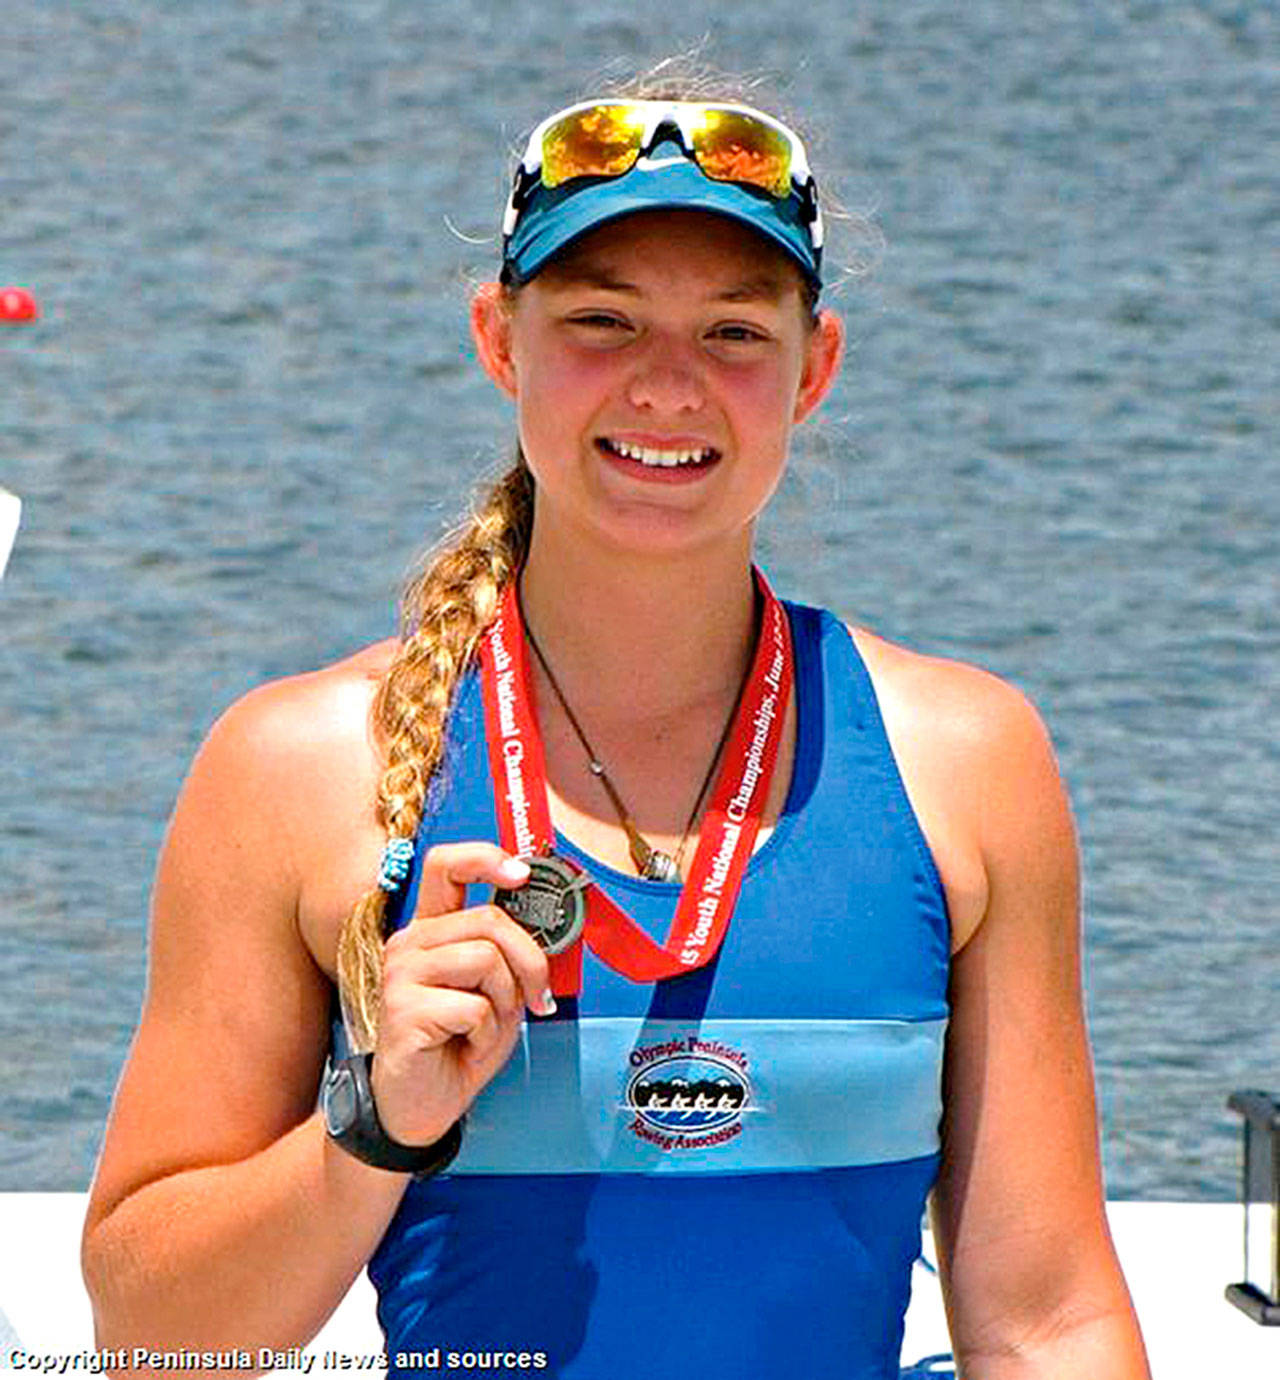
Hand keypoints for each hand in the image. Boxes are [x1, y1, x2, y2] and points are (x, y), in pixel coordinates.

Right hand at [369, 842, 551, 1147]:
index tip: (521, 873)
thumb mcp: (497, 991)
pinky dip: (487, 1033)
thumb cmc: (460, 1044)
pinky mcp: (402, 1009)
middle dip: (529, 961)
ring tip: (486, 1027)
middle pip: (489, 920)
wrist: (421, 1107)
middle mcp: (410, 942)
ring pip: (486, 959)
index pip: (446, 866)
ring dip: (505, 1001)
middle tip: (537, 997)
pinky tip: (466, 1046)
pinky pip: (475, 1006)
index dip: (485, 858)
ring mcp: (400, 973)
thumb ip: (508, 954)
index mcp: (431, 930)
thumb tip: (544, 926)